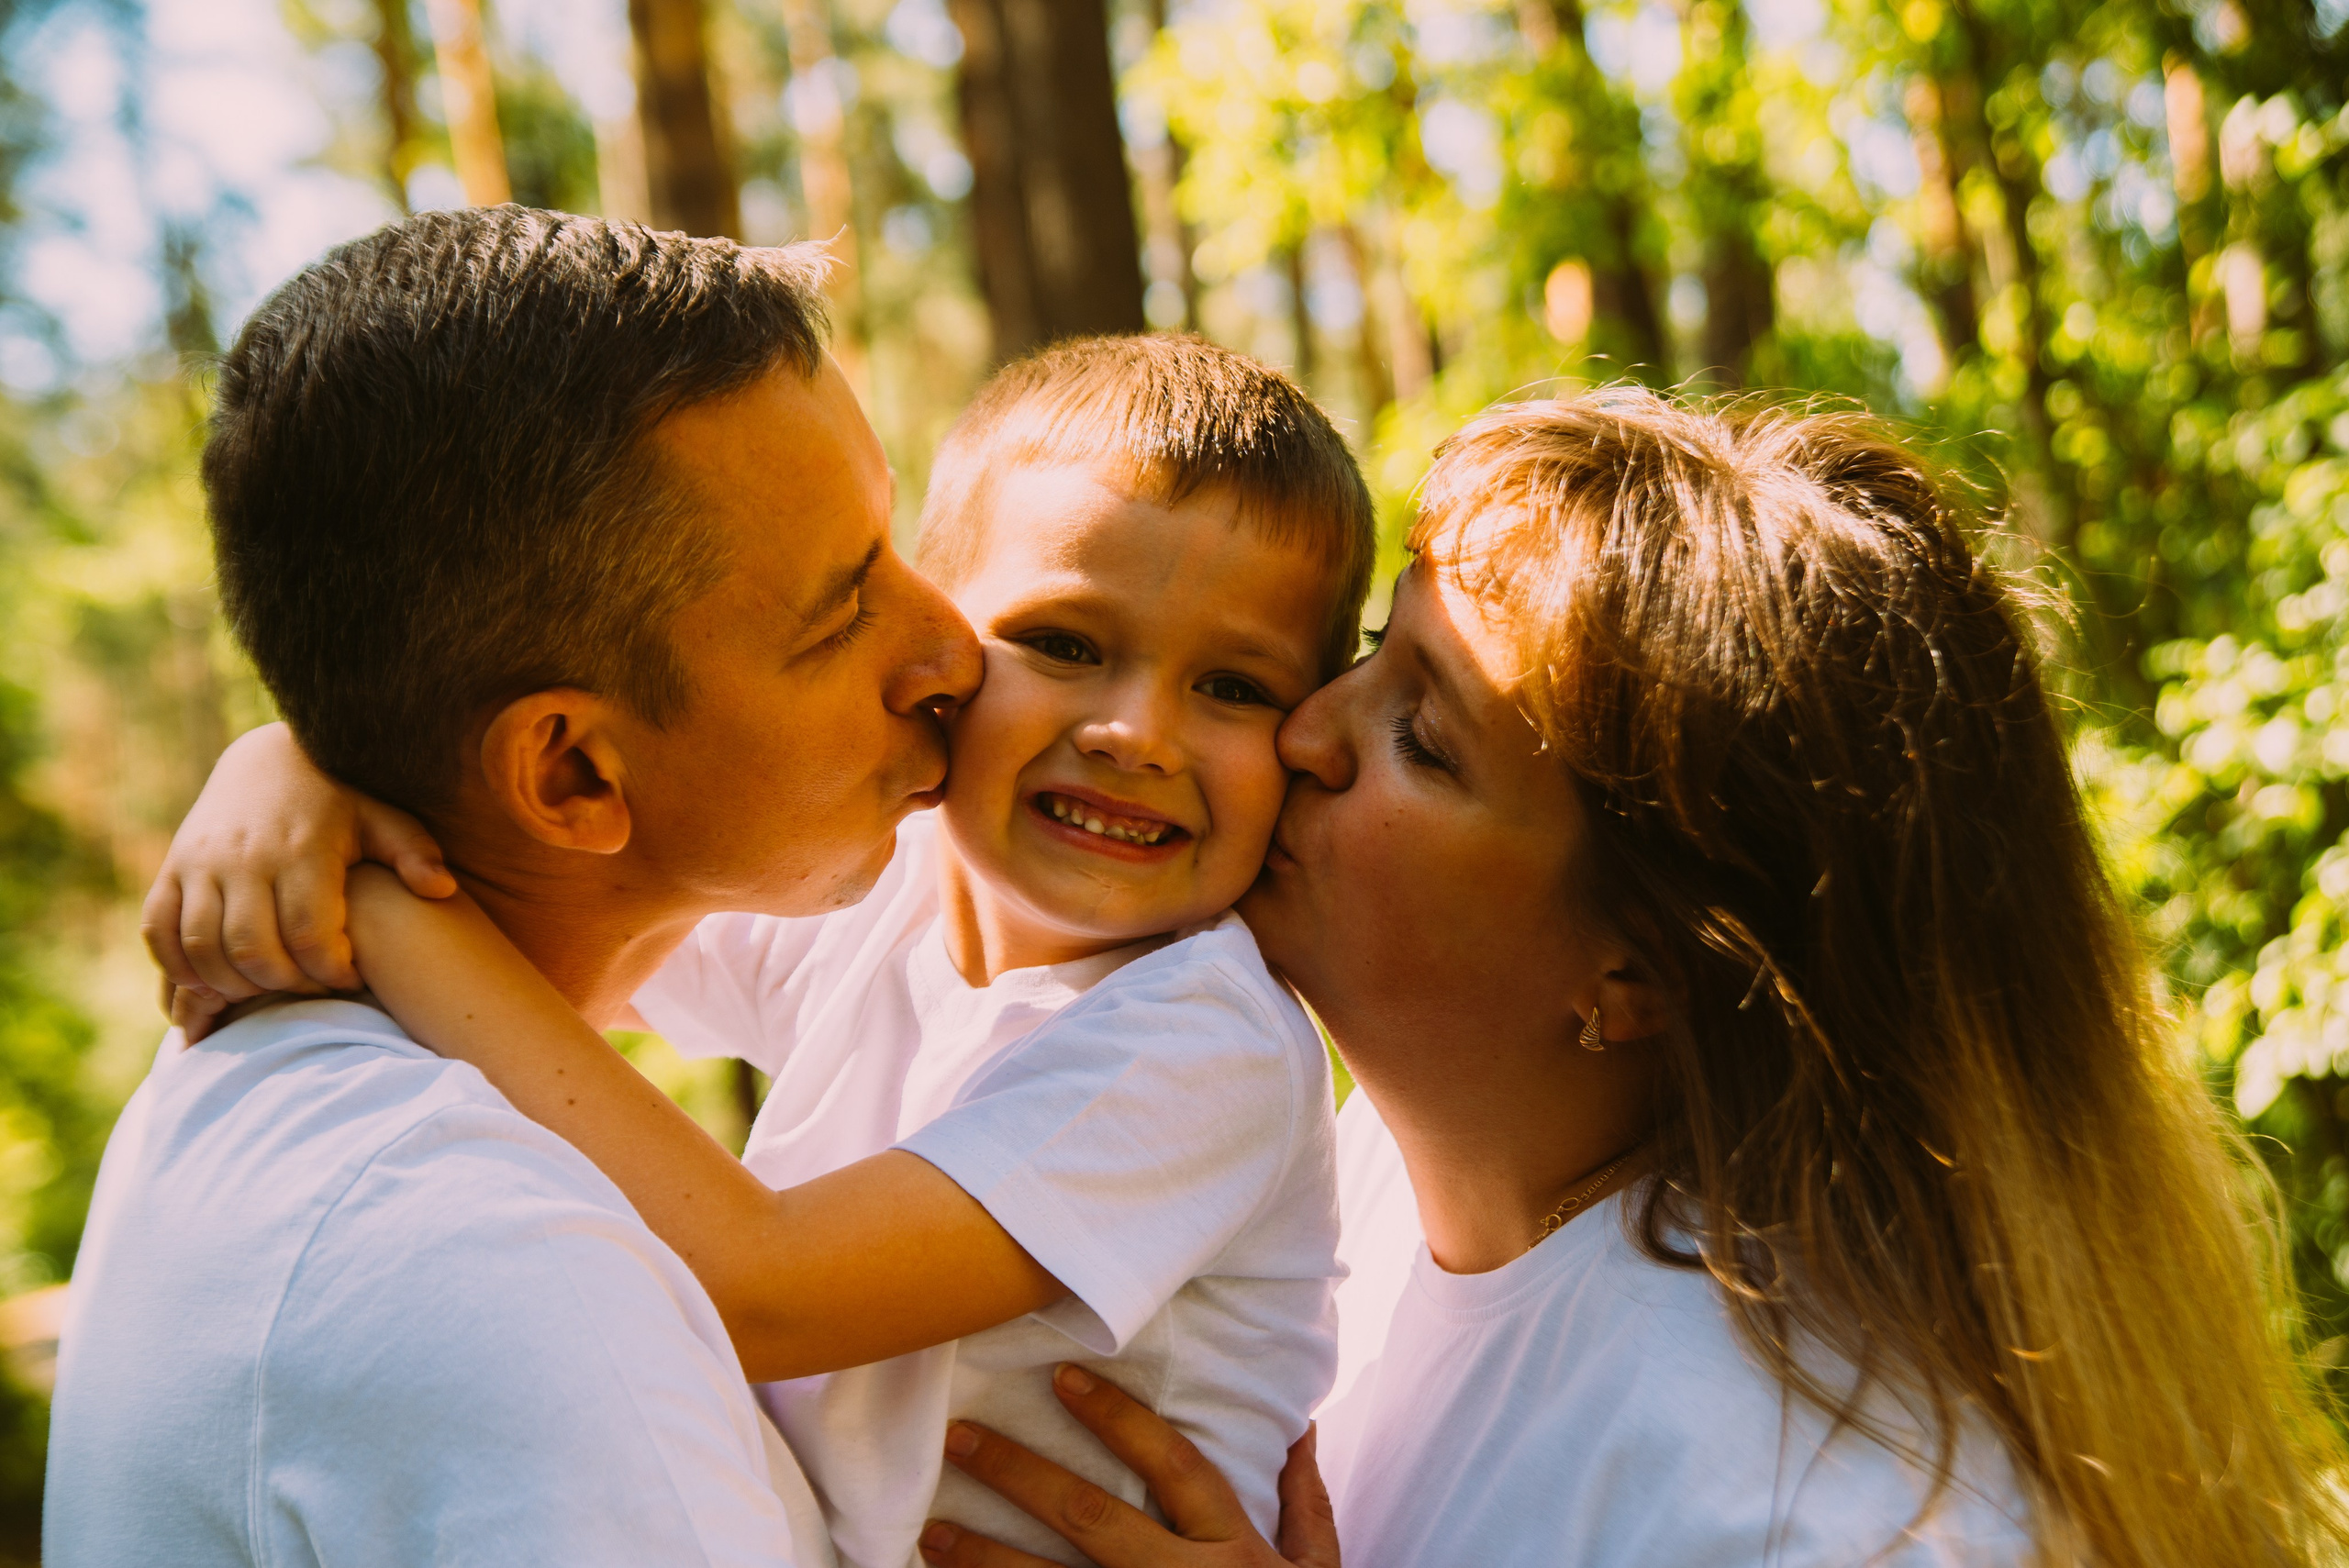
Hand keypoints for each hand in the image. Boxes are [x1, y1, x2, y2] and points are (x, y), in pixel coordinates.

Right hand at [142, 723, 454, 1014]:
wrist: (267, 762)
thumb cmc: (339, 801)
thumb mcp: (383, 818)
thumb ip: (414, 852)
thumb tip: (443, 890)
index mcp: (301, 849)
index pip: (309, 933)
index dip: (331, 971)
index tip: (351, 978)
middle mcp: (244, 858)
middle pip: (253, 949)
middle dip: (285, 985)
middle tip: (311, 988)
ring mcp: (199, 864)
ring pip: (202, 949)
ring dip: (233, 985)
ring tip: (270, 988)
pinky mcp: (170, 871)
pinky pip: (159, 932)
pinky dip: (179, 967)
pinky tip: (215, 981)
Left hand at [918, 1365, 1337, 1567]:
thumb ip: (1304, 1503)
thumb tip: (1302, 1427)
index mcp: (1235, 1552)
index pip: (1172, 1465)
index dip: (1117, 1418)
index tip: (1063, 1378)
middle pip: (1090, 1517)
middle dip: (1020, 1473)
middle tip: (962, 1437)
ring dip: (983, 1556)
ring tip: (931, 1528)